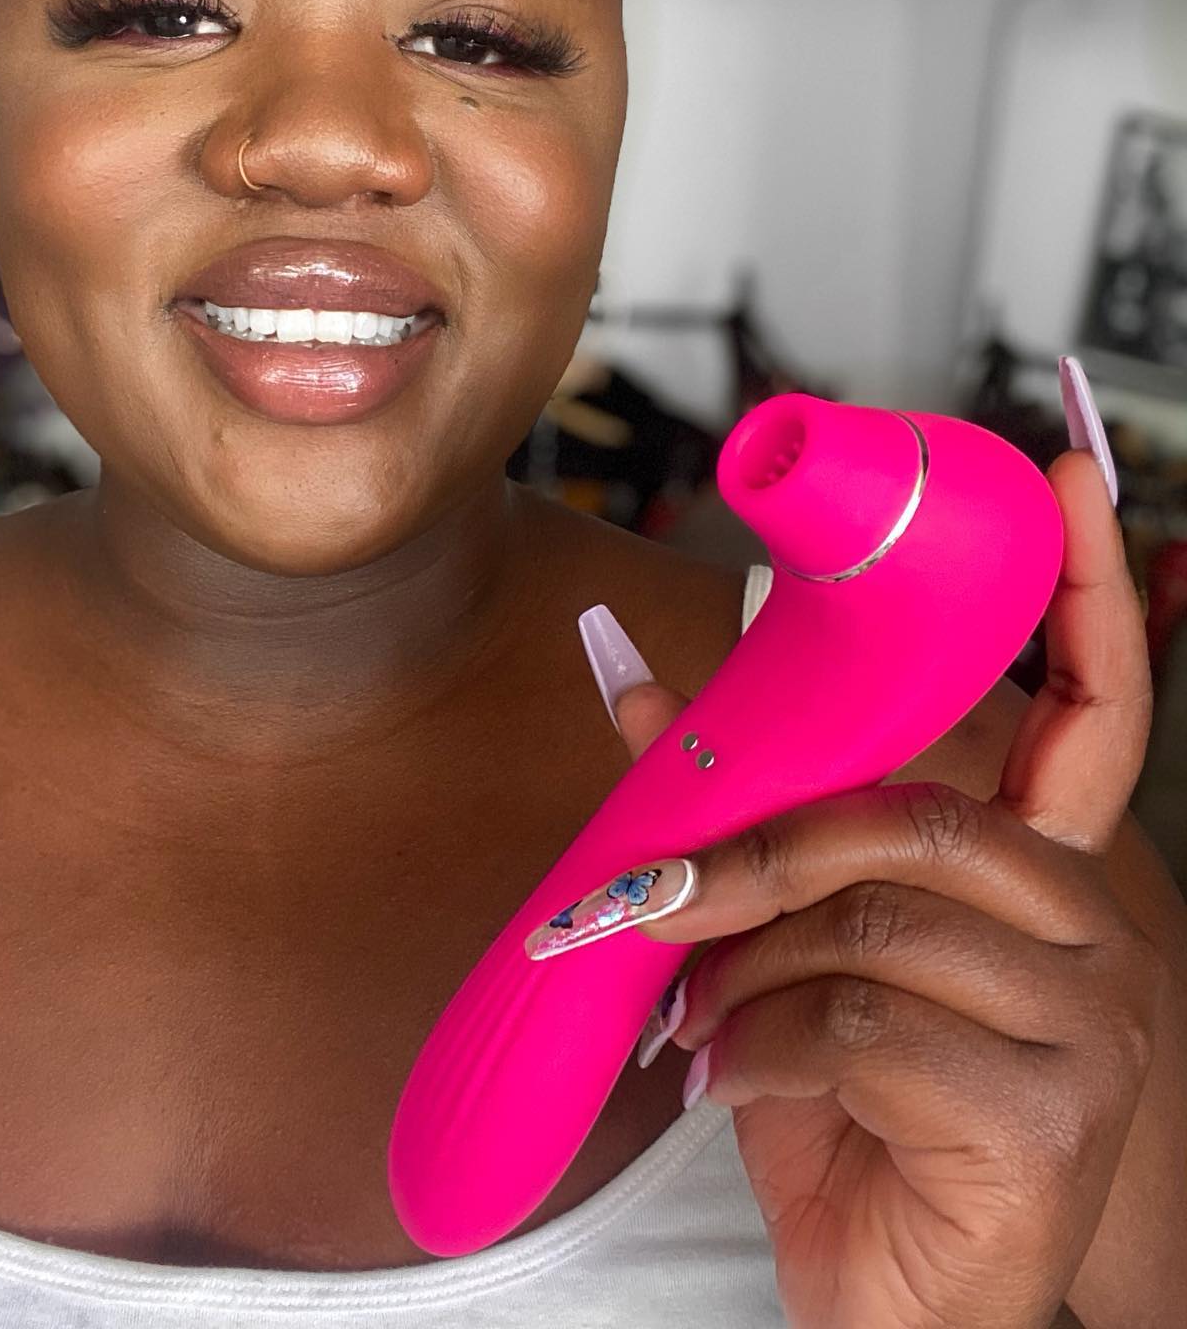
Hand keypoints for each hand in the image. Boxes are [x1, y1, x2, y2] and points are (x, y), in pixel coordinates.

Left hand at [577, 449, 1163, 1328]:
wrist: (895, 1301)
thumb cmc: (846, 1110)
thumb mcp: (781, 946)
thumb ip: (729, 809)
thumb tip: (627, 674)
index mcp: (1037, 870)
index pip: (1091, 706)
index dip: (1087, 587)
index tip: (1068, 472)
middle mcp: (1093, 930)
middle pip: (910, 817)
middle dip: (755, 854)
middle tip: (653, 904)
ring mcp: (1088, 1024)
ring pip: (869, 921)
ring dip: (742, 970)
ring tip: (698, 1024)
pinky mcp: (1046, 1113)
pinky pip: (861, 1026)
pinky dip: (755, 1050)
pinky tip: (729, 1086)